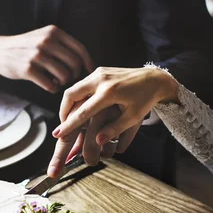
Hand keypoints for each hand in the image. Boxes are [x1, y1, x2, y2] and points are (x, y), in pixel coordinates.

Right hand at [0, 25, 95, 92]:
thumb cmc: (25, 47)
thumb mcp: (43, 36)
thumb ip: (61, 45)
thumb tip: (84, 62)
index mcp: (54, 32)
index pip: (80, 49)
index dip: (88, 64)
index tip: (89, 72)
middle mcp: (47, 41)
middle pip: (75, 64)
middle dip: (75, 75)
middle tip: (67, 79)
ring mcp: (37, 55)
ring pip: (65, 76)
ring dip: (63, 83)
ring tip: (56, 82)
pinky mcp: (28, 69)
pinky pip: (51, 85)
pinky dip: (53, 89)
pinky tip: (49, 86)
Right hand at [47, 67, 177, 177]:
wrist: (154, 78)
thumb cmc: (146, 99)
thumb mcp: (133, 117)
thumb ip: (115, 129)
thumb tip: (97, 141)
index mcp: (109, 92)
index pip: (83, 111)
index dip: (69, 124)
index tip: (57, 134)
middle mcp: (101, 79)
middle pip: (71, 95)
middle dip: (63, 111)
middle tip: (62, 126)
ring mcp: (99, 72)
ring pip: (74, 88)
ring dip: (68, 104)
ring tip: (68, 119)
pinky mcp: (100, 71)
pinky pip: (81, 85)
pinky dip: (76, 97)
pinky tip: (77, 108)